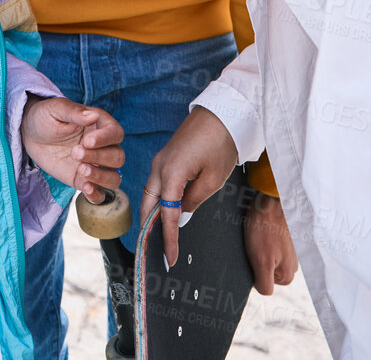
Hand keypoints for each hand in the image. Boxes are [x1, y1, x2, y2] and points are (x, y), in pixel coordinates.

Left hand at [20, 97, 124, 202]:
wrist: (30, 133)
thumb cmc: (46, 116)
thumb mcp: (56, 109)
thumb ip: (74, 111)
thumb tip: (93, 115)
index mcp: (99, 125)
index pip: (116, 133)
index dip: (105, 139)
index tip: (86, 141)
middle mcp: (102, 146)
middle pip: (117, 157)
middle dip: (99, 157)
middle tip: (75, 152)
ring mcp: (94, 165)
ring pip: (114, 177)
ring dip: (101, 176)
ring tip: (80, 169)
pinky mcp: (82, 180)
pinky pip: (99, 194)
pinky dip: (96, 194)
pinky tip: (85, 188)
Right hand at [140, 107, 238, 270]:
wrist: (223, 113)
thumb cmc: (221, 142)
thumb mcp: (213, 179)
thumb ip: (194, 200)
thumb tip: (182, 212)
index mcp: (170, 173)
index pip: (166, 214)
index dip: (167, 239)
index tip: (170, 258)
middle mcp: (159, 167)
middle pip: (148, 205)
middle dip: (149, 229)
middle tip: (154, 251)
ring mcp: (160, 160)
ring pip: (149, 194)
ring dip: (152, 215)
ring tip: (158, 236)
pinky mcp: (166, 157)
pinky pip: (156, 184)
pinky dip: (157, 200)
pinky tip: (165, 210)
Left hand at [244, 191, 297, 294]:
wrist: (269, 201)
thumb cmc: (264, 229)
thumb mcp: (261, 262)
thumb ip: (265, 283)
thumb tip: (264, 291)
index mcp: (287, 275)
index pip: (262, 285)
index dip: (254, 271)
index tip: (256, 256)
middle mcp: (292, 266)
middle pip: (264, 273)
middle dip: (256, 261)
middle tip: (255, 245)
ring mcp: (288, 253)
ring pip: (265, 260)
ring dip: (257, 250)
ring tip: (257, 236)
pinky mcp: (284, 241)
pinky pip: (268, 247)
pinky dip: (261, 241)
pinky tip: (259, 231)